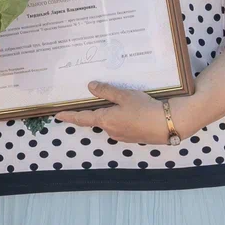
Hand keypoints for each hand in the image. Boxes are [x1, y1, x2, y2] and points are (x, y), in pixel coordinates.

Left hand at [54, 81, 168, 143]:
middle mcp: (110, 131)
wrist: (168, 124)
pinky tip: (131, 110)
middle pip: (96, 119)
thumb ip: (106, 91)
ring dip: (109, 113)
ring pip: (110, 122)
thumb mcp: (124, 96)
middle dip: (94, 110)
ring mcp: (122, 136)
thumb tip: (90, 87)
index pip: (82, 118)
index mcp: (105, 120)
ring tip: (117, 101)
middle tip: (91, 99)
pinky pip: (121, 126)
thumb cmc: (144, 108)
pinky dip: (120, 118)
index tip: (57, 115)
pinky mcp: (132, 137)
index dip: (69, 116)